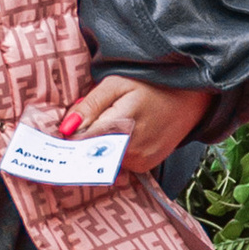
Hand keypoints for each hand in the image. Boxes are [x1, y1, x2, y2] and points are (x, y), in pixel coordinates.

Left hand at [55, 78, 211, 176]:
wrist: (190, 97)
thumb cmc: (151, 84)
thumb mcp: (116, 83)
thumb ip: (90, 105)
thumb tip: (65, 129)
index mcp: (120, 125)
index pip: (80, 144)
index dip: (67, 140)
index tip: (57, 138)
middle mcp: (131, 150)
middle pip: (90, 153)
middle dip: (82, 141)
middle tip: (87, 125)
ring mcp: (140, 161)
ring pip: (104, 159)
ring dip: (99, 146)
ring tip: (112, 124)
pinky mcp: (146, 166)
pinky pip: (119, 163)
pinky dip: (115, 151)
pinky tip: (125, 134)